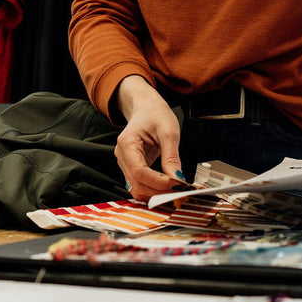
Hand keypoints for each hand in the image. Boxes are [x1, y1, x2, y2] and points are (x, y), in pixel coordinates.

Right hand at [113, 75, 184, 201]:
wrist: (146, 107)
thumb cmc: (155, 114)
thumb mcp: (169, 132)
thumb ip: (171, 157)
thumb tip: (178, 180)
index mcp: (127, 143)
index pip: (140, 172)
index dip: (159, 182)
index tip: (178, 184)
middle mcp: (122, 155)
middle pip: (137, 184)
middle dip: (159, 191)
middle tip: (180, 190)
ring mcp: (124, 163)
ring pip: (137, 188)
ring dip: (156, 193)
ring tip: (176, 189)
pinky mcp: (131, 168)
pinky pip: (140, 185)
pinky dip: (154, 189)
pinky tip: (168, 187)